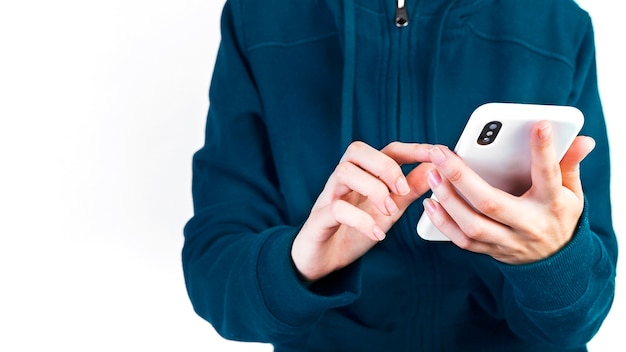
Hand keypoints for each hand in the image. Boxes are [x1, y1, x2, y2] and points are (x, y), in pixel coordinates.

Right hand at [291, 141, 432, 280]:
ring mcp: (329, 197)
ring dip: (374, 189)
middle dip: (386, 166)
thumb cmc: (351, 232)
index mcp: (362, 175)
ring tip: (389, 212)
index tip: (436, 154)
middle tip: (403, 191)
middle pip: (358, 151)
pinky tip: (376, 233)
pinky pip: (336, 208)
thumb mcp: (388, 211)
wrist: (320, 260)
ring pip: (345, 172)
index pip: (386, 150)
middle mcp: (343, 180)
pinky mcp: (319, 219)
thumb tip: (434, 169)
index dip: (412, 149)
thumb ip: (409, 191)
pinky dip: (360, 220)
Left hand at [422, 121, 595, 263]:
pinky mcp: (492, 252)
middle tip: (440, 153)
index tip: (538, 124)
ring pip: (472, 225)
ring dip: (448, 200)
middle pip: (492, 202)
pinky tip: (430, 203)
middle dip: (461, 177)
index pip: (549, 175)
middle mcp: (529, 225)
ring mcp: (508, 242)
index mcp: (552, 205)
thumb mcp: (573, 192)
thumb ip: (570, 164)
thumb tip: (583, 139)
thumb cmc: (559, 216)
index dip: (544, 151)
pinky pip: (463, 241)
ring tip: (431, 175)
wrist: (558, 264)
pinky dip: (443, 223)